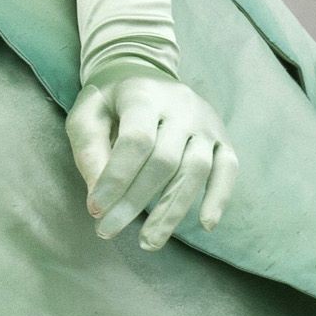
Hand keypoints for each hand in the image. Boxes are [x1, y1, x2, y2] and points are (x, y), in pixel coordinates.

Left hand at [65, 71, 238, 251]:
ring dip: (172, 211)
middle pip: (164, 160)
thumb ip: (89, 151)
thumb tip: (100, 196)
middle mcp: (181, 105)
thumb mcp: (86, 116)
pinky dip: (220, 196)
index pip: (136, 140)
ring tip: (148, 242)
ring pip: (196, 169)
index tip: (95, 210)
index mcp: (144, 94)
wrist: (143, 73)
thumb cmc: (110, 103)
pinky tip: (207, 224)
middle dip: (135, 201)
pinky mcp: (222, 136)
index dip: (117, 178)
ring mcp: (206, 122)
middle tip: (107, 231)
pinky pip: (228, 168)